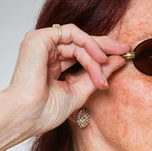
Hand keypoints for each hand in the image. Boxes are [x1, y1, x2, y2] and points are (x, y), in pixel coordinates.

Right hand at [0, 23, 129, 135]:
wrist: (27, 116)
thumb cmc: (45, 112)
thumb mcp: (80, 92)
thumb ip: (97, 75)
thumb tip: (118, 61)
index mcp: (52, 65)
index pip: (80, 54)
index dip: (101, 55)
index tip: (122, 58)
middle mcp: (46, 52)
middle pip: (81, 43)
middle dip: (105, 47)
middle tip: (124, 50)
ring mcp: (42, 44)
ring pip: (79, 41)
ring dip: (96, 55)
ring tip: (104, 70)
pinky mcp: (40, 38)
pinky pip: (72, 34)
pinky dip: (88, 45)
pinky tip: (98, 58)